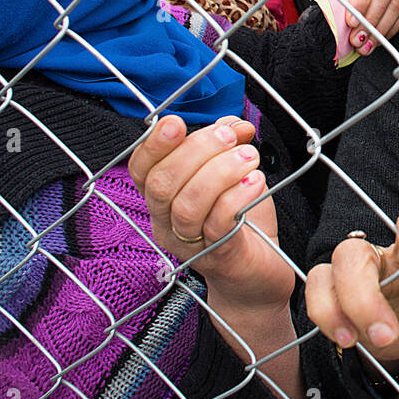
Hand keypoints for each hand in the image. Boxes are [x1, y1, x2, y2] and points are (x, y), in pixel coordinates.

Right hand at [128, 114, 295, 312]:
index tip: (178, 122)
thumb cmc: (240, 223)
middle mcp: (166, 223)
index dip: (154, 144)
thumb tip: (232, 123)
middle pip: (163, 183)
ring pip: (187, 204)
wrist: (257, 276)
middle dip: (197, 151)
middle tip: (230, 137)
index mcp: (163, 198)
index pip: (141, 170)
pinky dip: (236, 196)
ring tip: (249, 158)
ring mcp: (190, 244)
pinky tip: (255, 182)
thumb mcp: (231, 177)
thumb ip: (225, 147)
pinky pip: (217, 224)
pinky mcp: (219, 258)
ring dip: (220, 172)